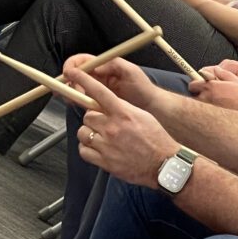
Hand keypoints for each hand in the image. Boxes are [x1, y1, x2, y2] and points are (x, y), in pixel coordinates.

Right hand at [64, 55, 158, 107]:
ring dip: (71, 91)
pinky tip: (77, 104)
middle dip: (70, 81)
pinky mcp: (97, 103)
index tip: (68, 74)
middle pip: (75, 75)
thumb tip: (96, 67)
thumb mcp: (130, 71)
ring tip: (74, 98)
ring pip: (76, 87)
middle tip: (75, 91)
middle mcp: (97, 76)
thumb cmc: (142, 87)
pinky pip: (82, 100)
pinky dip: (76, 101)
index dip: (72, 66)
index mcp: (102, 65)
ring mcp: (96, 90)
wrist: (150, 107)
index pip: (81, 61)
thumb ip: (113, 65)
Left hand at [66, 68, 176, 187]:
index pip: (98, 91)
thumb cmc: (155, 139)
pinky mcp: (105, 162)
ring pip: (83, 132)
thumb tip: (105, 103)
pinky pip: (83, 151)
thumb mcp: (140, 115)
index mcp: (122, 113)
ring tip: (101, 137)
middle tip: (103, 124)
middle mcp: (112, 127)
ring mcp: (107, 145)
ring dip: (90, 133)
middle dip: (93, 118)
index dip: (83, 79)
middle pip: (87, 115)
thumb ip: (121, 107)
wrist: (163, 165)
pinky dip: (87, 149)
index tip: (73, 73)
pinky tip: (98, 149)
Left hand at [188, 64, 237, 109]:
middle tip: (205, 89)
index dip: (194, 82)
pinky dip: (208, 107)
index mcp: (211, 87)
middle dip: (197, 92)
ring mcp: (211, 108)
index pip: (193, 85)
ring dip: (202, 99)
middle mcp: (208, 98)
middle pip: (194, 96)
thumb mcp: (233, 78)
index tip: (197, 81)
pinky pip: (206, 110)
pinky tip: (217, 104)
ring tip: (213, 97)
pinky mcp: (215, 115)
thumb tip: (215, 69)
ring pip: (199, 104)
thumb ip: (222, 72)